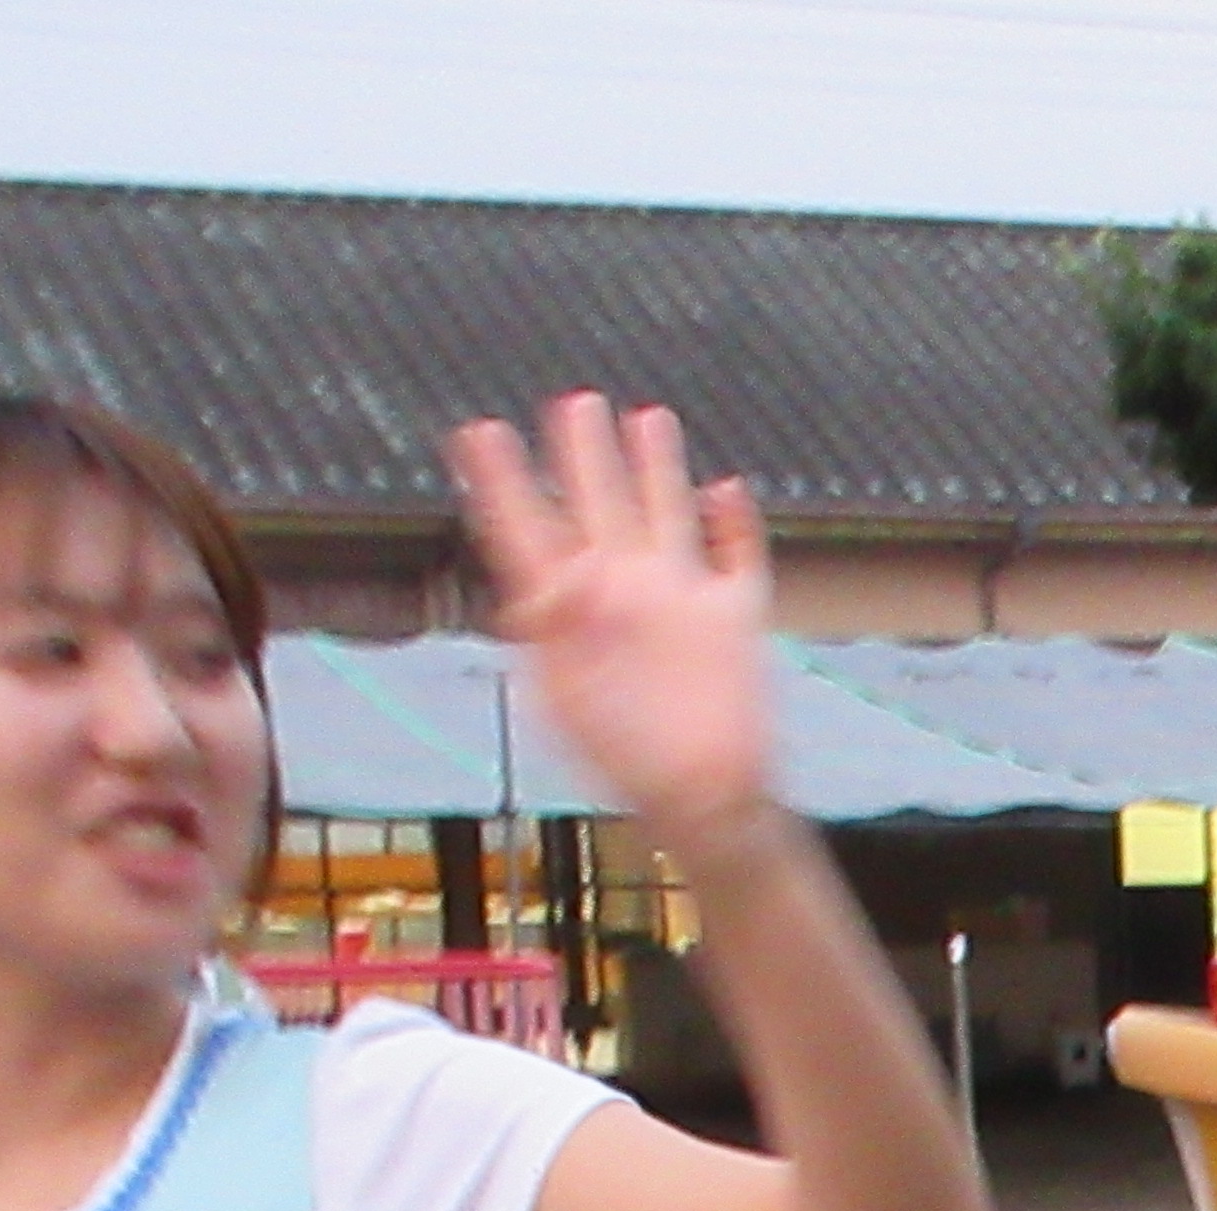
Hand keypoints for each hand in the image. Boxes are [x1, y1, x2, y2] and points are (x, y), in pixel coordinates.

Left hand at [448, 395, 778, 845]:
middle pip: (597, 505)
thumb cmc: (626, 764)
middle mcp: (622, 593)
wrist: (704, 803)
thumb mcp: (563, 701)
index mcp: (571, 611)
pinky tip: (727, 487)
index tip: (480, 433)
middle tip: (571, 402)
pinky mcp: (734, 618)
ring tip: (645, 416)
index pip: (527, 531)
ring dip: (656, 467)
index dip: (503, 481)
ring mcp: (679, 601)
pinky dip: (735, 521)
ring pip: (664, 514)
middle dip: (582, 453)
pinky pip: (736, 555)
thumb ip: (546, 638)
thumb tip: (541, 581)